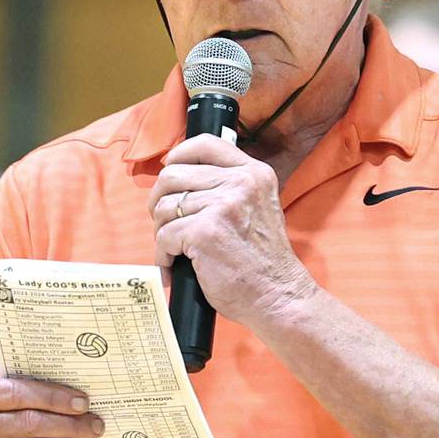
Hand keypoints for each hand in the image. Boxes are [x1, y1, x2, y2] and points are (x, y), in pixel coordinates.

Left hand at [147, 135, 316, 328]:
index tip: (170, 169)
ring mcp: (222, 206)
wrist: (278, 294)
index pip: (206, 143)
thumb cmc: (263, 260)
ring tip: (175, 249)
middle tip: (166, 223)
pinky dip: (163, 256)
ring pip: (164, 207)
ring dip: (161, 231)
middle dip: (160, 200)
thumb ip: (231, 188)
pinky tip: (174, 266)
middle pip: (172, 174)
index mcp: (254, 174)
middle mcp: (240, 183)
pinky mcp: (204, 232)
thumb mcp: (258, 207)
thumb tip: (183, 176)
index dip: (179, 154)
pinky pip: (164, 236)